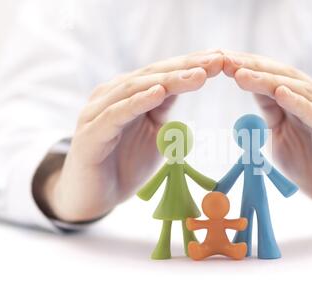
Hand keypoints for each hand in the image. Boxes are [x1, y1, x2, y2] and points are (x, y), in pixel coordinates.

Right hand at [35, 50, 223, 222]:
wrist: (93, 197)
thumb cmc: (125, 164)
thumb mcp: (155, 134)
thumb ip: (165, 110)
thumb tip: (189, 86)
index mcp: (129, 94)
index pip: (164, 73)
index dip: (192, 65)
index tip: (221, 59)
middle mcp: (112, 96)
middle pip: (152, 75)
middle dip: (186, 66)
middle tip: (217, 60)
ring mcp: (98, 113)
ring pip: (135, 89)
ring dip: (168, 80)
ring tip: (197, 74)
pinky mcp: (90, 134)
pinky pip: (116, 114)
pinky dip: (137, 102)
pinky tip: (158, 93)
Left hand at [223, 51, 311, 222]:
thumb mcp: (282, 136)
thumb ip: (271, 112)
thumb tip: (250, 88)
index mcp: (308, 99)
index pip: (276, 75)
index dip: (249, 66)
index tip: (221, 60)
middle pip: (287, 76)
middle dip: (254, 67)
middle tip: (225, 61)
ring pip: (301, 91)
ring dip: (269, 81)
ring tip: (242, 74)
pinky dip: (300, 104)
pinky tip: (281, 93)